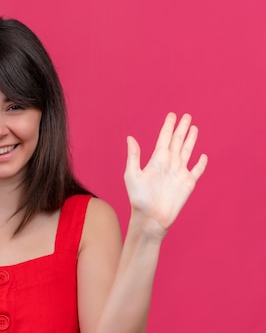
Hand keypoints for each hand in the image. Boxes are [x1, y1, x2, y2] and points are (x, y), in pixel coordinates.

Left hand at [124, 112, 207, 237]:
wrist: (151, 217)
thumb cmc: (139, 198)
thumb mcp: (132, 175)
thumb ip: (134, 156)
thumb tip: (130, 137)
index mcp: (156, 160)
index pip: (164, 138)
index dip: (168, 126)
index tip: (172, 115)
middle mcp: (169, 164)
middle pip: (178, 141)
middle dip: (182, 128)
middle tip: (186, 116)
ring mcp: (179, 173)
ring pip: (187, 151)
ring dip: (191, 140)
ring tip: (194, 128)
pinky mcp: (188, 183)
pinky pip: (197, 170)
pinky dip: (201, 163)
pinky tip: (202, 156)